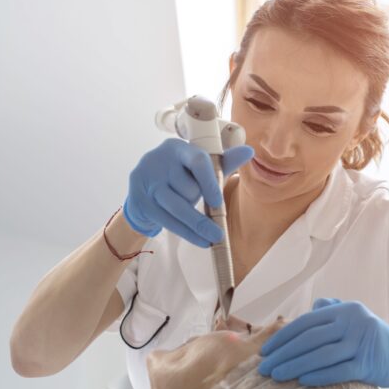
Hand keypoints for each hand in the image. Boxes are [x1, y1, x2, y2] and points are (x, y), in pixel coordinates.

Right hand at [123, 138, 253, 247]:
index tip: (219, 203)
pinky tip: (201, 240)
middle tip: (217, 229)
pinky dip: (186, 232)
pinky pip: (167, 220)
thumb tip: (249, 151)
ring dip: (196, 224)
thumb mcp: (200, 168)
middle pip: (186, 188)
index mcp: (178, 148)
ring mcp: (146, 180)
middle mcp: (159, 160)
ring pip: (176, 207)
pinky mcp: (140, 200)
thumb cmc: (180, 174)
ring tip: (213, 237)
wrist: (144, 186)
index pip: (197, 161)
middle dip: (201, 205)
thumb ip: (224, 162)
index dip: (210, 183)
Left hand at [258, 298, 388, 388]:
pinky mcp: (368, 364)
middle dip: (283, 353)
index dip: (283, 337)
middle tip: (264, 367)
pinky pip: (338, 370)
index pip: (306, 323)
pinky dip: (318, 375)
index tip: (266, 351)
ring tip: (276, 376)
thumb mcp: (352, 319)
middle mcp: (352, 322)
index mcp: (344, 310)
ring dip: (294, 366)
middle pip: (309, 339)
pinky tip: (301, 381)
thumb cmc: (370, 339)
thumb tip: (308, 308)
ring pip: (320, 355)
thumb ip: (330, 311)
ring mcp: (360, 342)